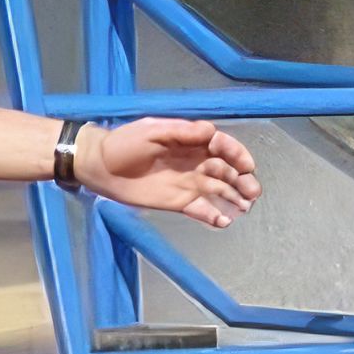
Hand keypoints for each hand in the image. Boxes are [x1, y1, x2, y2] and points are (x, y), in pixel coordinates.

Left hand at [78, 118, 260, 228]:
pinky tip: (224, 221)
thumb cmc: (124, 144)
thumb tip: (211, 131)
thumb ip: (182, 132)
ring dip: (234, 198)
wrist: (101, 167)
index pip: (221, 146)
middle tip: (253, 192)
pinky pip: (202, 209)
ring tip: (245, 207)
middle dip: (242, 179)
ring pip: (219, 190)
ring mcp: (188, 183)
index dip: (237, 154)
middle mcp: (194, 162)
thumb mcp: (152, 131)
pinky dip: (214, 215)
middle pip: (226, 170)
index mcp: (190, 141)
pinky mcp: (179, 202)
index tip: (246, 165)